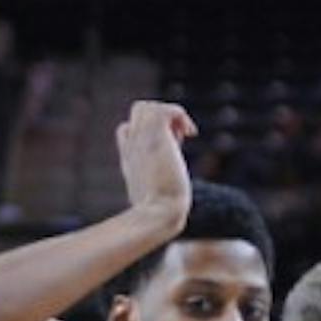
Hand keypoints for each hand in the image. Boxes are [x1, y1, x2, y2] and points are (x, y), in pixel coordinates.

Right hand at [117, 100, 196, 233]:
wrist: (159, 213)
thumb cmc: (158, 215)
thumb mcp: (153, 197)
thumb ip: (156, 186)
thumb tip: (171, 199)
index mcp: (129, 157)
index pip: (128, 129)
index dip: (150, 132)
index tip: (169, 149)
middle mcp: (132, 145)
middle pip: (139, 111)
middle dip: (160, 120)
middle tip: (178, 141)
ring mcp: (141, 139)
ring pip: (149, 106)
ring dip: (170, 117)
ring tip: (182, 138)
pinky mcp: (156, 136)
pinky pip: (167, 109)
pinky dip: (181, 116)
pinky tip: (192, 134)